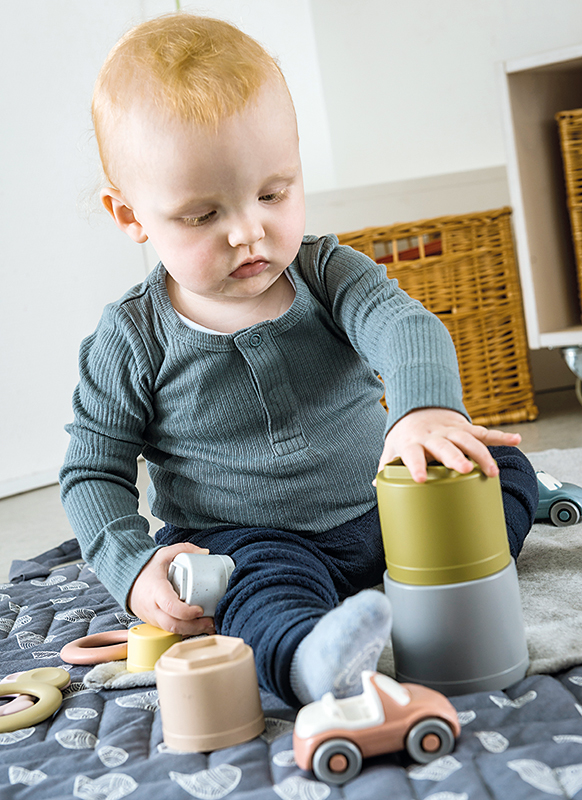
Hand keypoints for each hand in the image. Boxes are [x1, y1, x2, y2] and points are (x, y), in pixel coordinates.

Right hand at [127, 542, 216, 635]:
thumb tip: (205, 553)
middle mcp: (153, 608)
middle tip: (210, 621)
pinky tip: (198, 627)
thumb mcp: (164, 554)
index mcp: (155, 590)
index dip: (186, 611)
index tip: (200, 609)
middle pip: (173, 624)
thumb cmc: (146, 569)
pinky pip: (170, 631)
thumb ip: (184, 549)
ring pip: (172, 631)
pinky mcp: (155, 624)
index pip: (170, 606)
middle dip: (194, 627)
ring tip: (209, 626)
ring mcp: (153, 618)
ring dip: (192, 631)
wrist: (128, 581)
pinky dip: (185, 631)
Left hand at [376, 407, 521, 483]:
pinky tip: (516, 440)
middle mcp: (434, 435)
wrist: (418, 407)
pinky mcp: (466, 428)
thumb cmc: (405, 436)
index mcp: (413, 442)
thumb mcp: (391, 448)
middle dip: (456, 457)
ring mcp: (451, 430)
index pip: (413, 454)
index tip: (419, 479)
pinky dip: (501, 436)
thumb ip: (385, 465)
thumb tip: (375, 483)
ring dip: (482, 454)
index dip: (415, 466)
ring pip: (469, 440)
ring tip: (493, 471)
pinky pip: (485, 432)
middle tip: (464, 470)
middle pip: (446, 446)